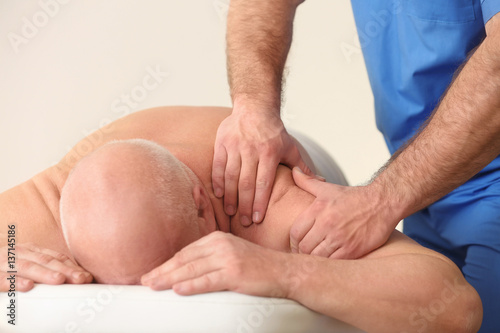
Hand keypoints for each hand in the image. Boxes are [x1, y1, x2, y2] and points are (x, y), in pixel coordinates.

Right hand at [0, 243, 92, 291]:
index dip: (72, 266)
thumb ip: (48, 267)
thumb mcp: (28, 261)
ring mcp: (5, 262)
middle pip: (45, 261)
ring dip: (44, 274)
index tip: (87, 276)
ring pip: (27, 267)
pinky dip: (15, 282)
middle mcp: (20, 253)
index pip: (55, 257)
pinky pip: (3, 278)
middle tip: (80, 279)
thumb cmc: (8, 265)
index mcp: (31, 250)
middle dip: (65, 270)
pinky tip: (28, 286)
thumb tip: (78, 277)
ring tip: (59, 280)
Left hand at [141, 231, 289, 297]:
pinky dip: (191, 285)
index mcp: (218, 239)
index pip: (186, 252)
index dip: (167, 263)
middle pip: (185, 259)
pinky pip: (208, 280)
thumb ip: (211, 258)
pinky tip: (177, 289)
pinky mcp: (235, 273)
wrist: (284, 271)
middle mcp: (221, 245)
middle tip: (144, 281)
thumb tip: (186, 271)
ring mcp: (228, 258)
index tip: (152, 272)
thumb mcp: (232, 253)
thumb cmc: (257, 266)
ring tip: (153, 285)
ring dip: (169, 278)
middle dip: (162, 271)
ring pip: (192, 270)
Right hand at [212, 106, 311, 225]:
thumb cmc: (274, 132)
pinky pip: (218, 165)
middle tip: (244, 223)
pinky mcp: (222, 142)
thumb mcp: (290, 147)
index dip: (260, 203)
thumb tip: (321, 182)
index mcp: (270, 153)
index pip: (264, 183)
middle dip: (245, 205)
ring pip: (231, 176)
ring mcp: (235, 146)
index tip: (257, 219)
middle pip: (246, 183)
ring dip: (230, 196)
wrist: (255, 108)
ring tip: (230, 212)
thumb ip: (302, 167)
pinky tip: (219, 195)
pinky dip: (218, 181)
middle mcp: (252, 150)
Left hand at [290, 168, 398, 258]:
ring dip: (314, 260)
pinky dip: (329, 264)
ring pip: (316, 257)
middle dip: (301, 253)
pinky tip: (330, 262)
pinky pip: (333, 262)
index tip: (296, 245)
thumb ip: (307, 182)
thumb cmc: (353, 197)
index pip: (295, 232)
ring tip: (316, 260)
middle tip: (304, 256)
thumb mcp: (327, 188)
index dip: (292, 242)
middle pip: (303, 247)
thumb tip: (293, 171)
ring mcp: (340, 238)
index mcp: (318, 210)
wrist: (382, 202)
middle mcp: (327, 224)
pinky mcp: (352, 249)